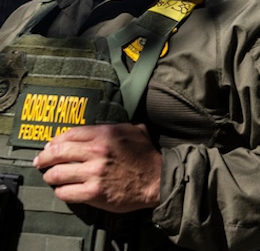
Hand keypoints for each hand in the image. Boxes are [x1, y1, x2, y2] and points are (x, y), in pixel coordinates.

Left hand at [33, 123, 161, 212]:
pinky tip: (64, 189)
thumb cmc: (146, 156)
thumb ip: (116, 126)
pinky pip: (65, 192)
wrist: (158, 180)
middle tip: (41, 162)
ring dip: (50, 176)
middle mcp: (97, 152)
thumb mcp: (135, 130)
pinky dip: (61, 191)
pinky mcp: (93, 193)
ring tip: (51, 177)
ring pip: (56, 174)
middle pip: (57, 152)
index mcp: (105, 134)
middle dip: (44, 158)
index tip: (50, 146)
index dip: (55, 140)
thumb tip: (99, 126)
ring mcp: (94, 173)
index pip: (69, 134)